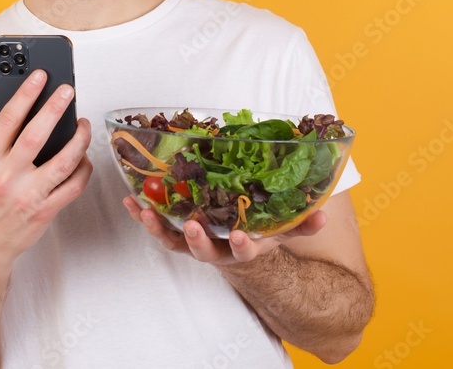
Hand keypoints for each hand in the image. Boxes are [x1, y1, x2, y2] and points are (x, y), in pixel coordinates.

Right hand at [0, 70, 91, 275]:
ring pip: (63, 162)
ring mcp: (28, 195)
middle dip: (54, 109)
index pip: (8, 120)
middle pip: (36, 136)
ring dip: (79, 139)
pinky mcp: (45, 211)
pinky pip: (73, 186)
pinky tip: (84, 156)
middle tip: (68, 91)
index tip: (40, 76)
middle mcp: (6, 176)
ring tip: (84, 123)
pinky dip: (83, 169)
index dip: (26, 94)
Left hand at [122, 195, 326, 265]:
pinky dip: (142, 216)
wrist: (239, 246)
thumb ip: (302, 223)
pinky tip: (130, 200)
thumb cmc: (261, 232)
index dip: (243, 246)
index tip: (243, 236)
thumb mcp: (284, 230)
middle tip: (192, 226)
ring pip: (173, 240)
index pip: (244, 251)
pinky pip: (156, 226)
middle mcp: (215, 248)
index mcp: (242, 248)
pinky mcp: (176, 233)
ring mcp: (193, 242)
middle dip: (197, 239)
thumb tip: (322, 214)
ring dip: (157, 227)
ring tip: (145, 211)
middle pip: (202, 250)